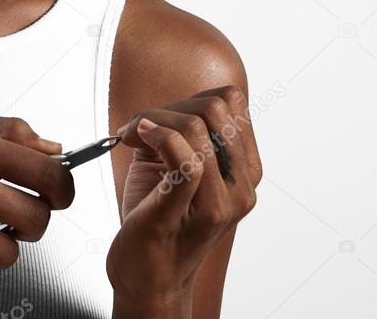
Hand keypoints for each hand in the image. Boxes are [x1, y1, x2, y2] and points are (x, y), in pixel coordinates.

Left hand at [106, 85, 261, 301]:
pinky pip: (185, 156)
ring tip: (131, 137)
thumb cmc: (159, 222)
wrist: (149, 276)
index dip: (188, 99)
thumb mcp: (179, 171)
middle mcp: (241, 187)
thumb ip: (184, 136)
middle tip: (138, 128)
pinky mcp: (188, 210)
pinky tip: (134, 139)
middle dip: (168, 107)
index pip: (231, 102)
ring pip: (195, 126)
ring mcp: (219, 202)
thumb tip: (164, 107)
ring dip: (151, 120)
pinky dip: (155, 135)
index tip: (159, 119)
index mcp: (245, 172)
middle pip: (215, 107)